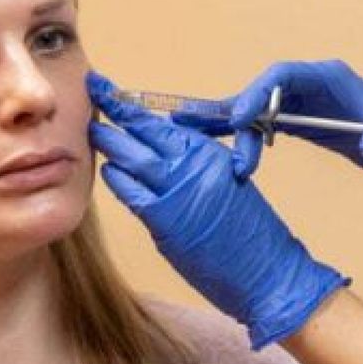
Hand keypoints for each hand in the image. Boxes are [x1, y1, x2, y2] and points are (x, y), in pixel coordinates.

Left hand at [88, 72, 348, 348]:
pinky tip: (109, 171)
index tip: (108, 89)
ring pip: (130, 156)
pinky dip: (117, 180)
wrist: (269, 273)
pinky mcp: (166, 219)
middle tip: (92, 94)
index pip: (161, 122)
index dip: (130, 105)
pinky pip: (131, 192)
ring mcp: (178, 190)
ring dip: (109, 144)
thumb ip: (197, 167)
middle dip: (113, 110)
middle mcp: (193, 164)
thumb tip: (162, 154)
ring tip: (93, 132)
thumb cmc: (252, 237)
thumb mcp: (229, 187)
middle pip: (142, 129)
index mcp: (210, 153)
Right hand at [194, 60, 362, 192]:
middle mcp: (310, 85)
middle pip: (260, 93)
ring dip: (226, 122)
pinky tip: (212, 145)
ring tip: (186, 134)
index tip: (240, 119)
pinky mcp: (300, 121)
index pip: (283, 76)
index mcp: (330, 78)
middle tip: (199, 135)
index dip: (257, 93)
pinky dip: (238, 133)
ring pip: (255, 108)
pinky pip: (260, 123)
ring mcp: (302, 103)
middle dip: (231, 112)